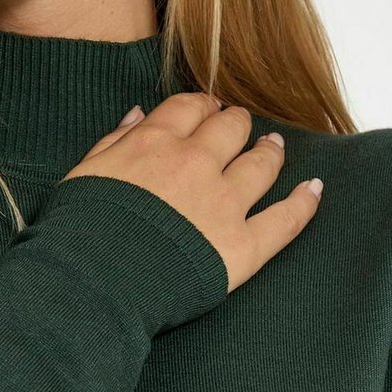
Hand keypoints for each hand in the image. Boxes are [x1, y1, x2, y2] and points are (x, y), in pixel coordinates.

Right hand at [61, 93, 321, 294]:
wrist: (91, 284)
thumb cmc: (77, 235)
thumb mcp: (82, 175)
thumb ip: (114, 142)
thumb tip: (138, 114)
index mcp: (154, 143)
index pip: (188, 109)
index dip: (201, 107)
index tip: (206, 111)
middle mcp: (195, 164)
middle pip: (229, 129)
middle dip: (236, 124)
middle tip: (239, 128)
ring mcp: (223, 204)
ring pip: (261, 164)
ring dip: (270, 151)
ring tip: (274, 147)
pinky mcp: (242, 247)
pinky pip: (285, 219)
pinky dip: (304, 202)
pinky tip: (314, 190)